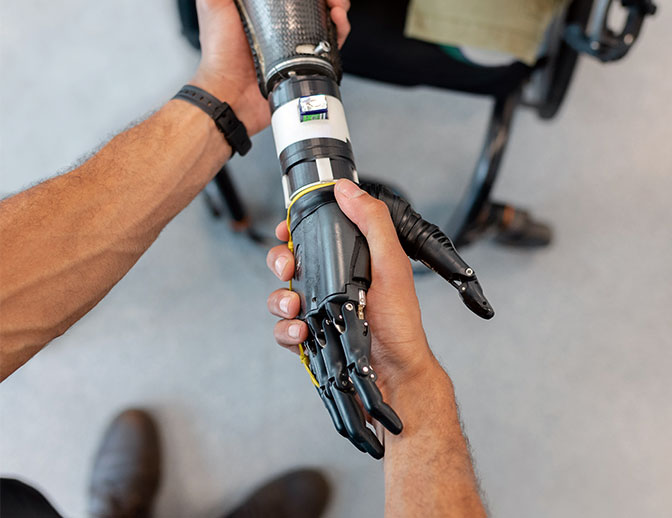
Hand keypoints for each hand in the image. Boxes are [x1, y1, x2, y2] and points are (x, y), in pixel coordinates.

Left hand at [191, 0, 350, 135]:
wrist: (232, 94)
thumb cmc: (220, 56)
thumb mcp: (213, 7)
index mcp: (263, 9)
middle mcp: (281, 25)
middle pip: (313, 4)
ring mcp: (295, 44)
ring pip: (326, 19)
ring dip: (337, 10)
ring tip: (337, 10)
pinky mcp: (306, 62)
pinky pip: (330, 44)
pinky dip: (340, 31)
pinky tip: (337, 25)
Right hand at [266, 179, 437, 399]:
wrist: (395, 374)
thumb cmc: (399, 323)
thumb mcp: (391, 264)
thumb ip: (372, 223)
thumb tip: (347, 189)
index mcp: (350, 262)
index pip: (314, 236)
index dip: (294, 229)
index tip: (285, 229)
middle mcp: (331, 284)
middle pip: (289, 263)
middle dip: (279, 262)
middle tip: (288, 269)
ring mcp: (319, 312)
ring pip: (280, 296)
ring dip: (280, 299)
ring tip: (295, 307)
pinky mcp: (311, 338)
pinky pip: (284, 329)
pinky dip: (286, 330)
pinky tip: (302, 332)